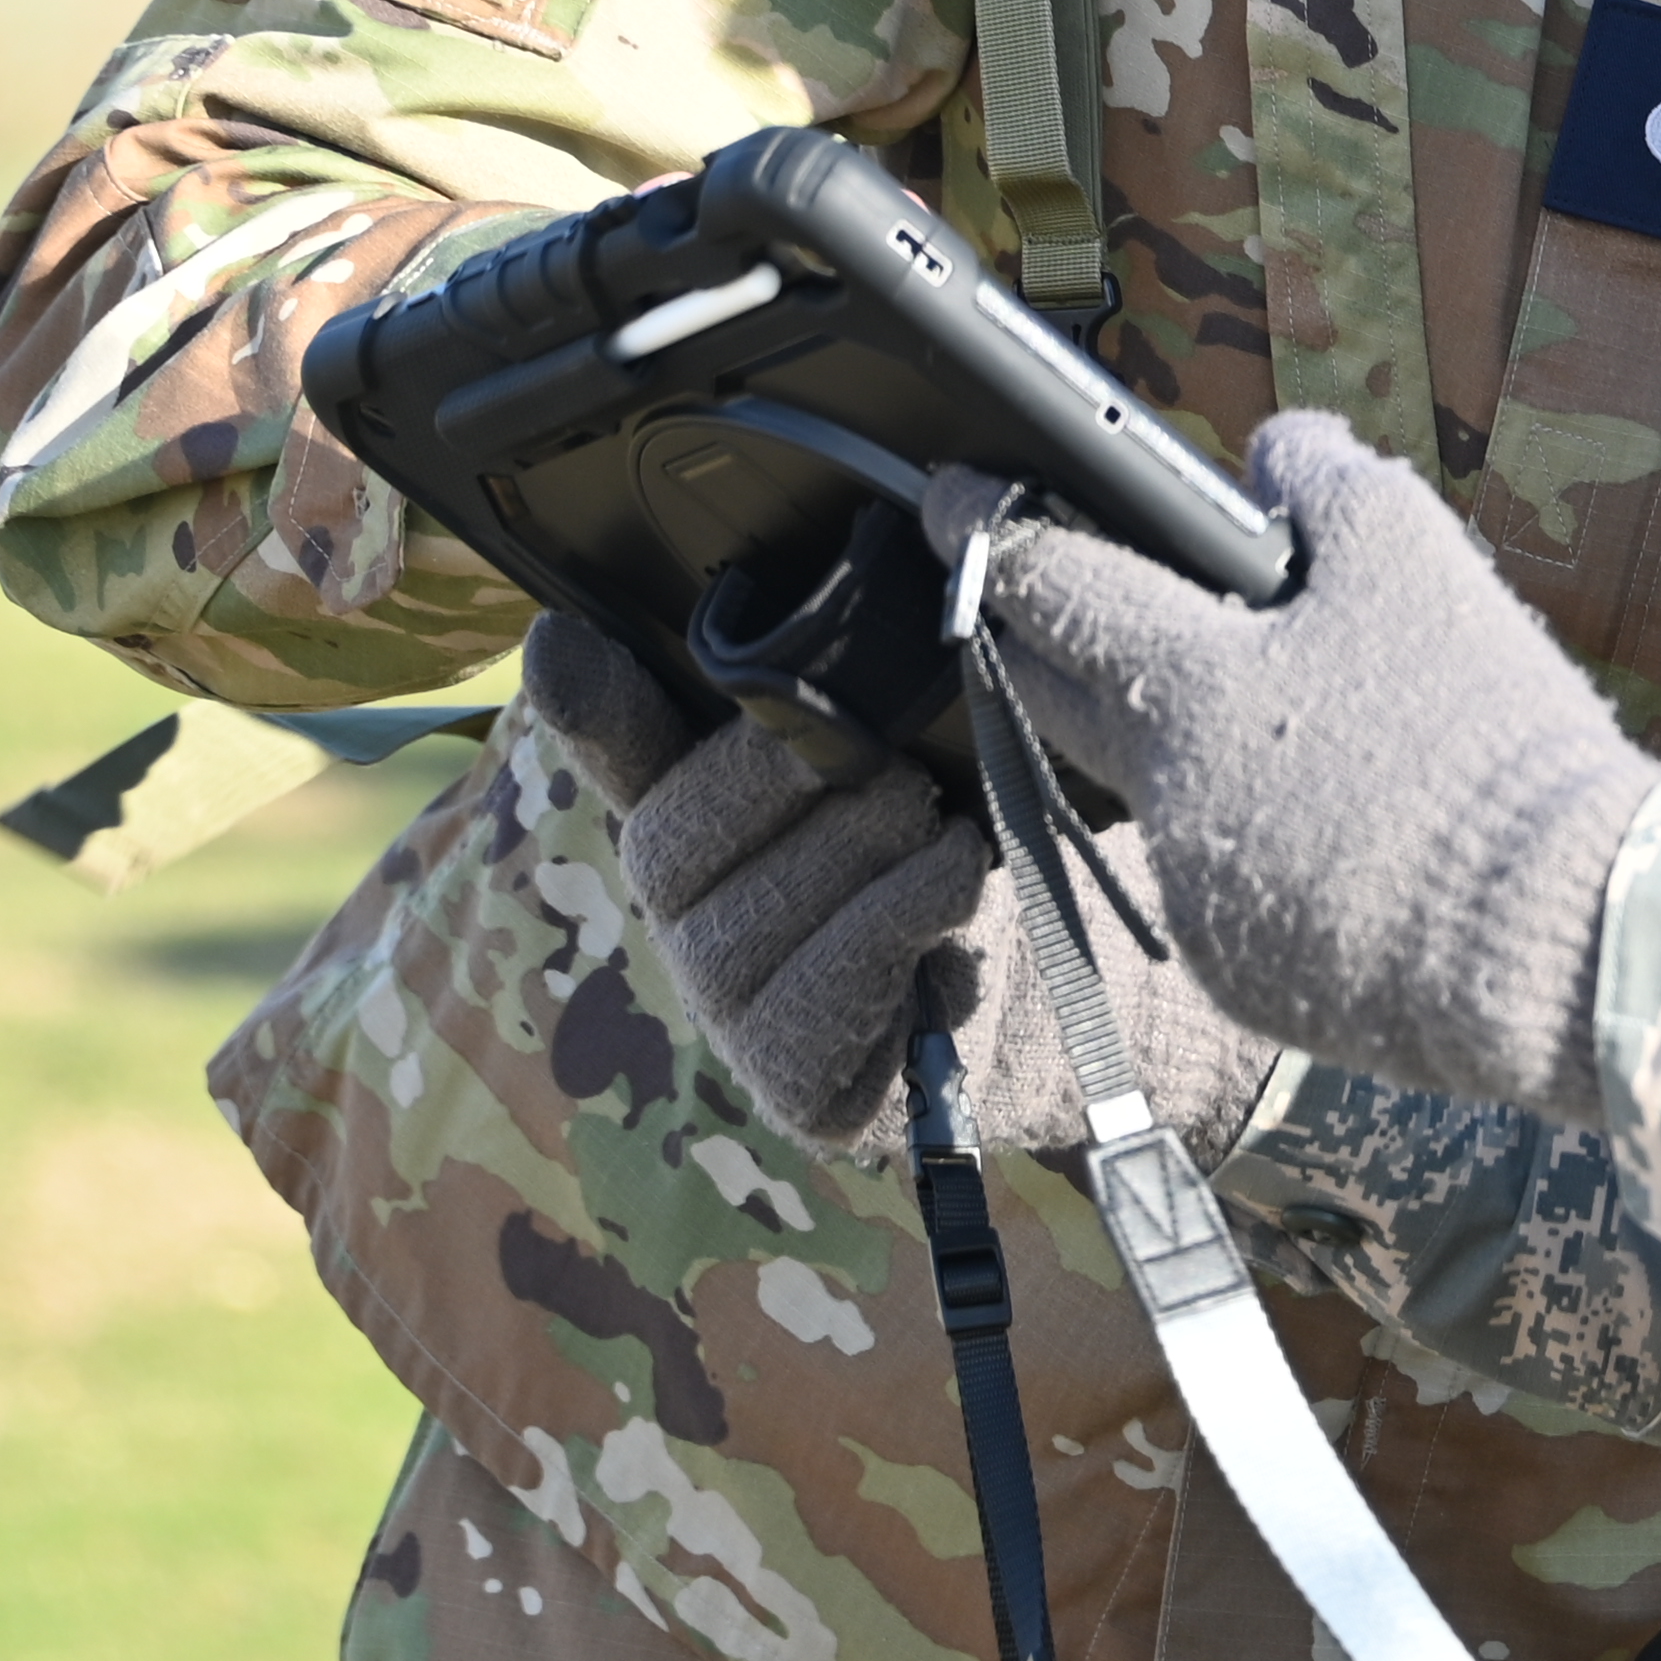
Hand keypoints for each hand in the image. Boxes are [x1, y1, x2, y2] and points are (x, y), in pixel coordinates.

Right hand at [534, 617, 1270, 1160]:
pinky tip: (953, 883)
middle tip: (890, 765)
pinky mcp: (798, 1089)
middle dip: (783, 787)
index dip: (592, 707)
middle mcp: (696, 928)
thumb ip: (824, 681)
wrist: (1096, 980)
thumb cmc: (985, 843)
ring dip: (855, 854)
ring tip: (939, 823)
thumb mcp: (919, 743)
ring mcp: (736, 1019)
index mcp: (705, 828)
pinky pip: (805, 1003)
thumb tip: (771, 570)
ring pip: (739, 928)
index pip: (621, 764)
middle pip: (670, 847)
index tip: (565, 636)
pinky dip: (888, 925)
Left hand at [936, 413, 1660, 1125]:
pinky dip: (1267, 852)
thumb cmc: (1483, 739)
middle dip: (1036, 642)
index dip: (991, 531)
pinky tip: (1341, 831)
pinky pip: (1235, 895)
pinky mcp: (1252, 979)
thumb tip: (1278, 446)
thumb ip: (1327, 481)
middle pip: (1062, 703)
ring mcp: (1199, 902)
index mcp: (1187, 689)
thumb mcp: (1413, 561)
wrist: (1555, 939)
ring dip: (1184, 754)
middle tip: (1030, 596)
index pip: (1055, 589)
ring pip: (1162, 804)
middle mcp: (1164, 801)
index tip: (950, 500)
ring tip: (1267, 718)